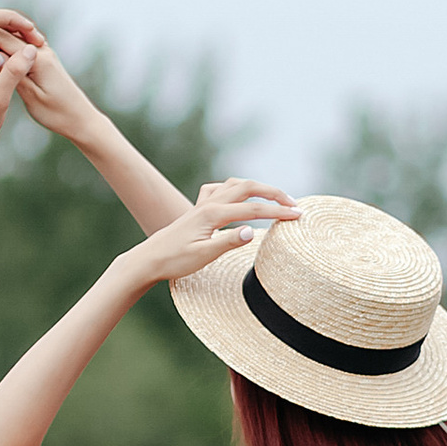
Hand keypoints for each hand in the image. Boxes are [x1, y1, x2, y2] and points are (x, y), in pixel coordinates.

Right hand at [0, 20, 101, 143]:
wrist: (81, 119)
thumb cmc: (57, 113)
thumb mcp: (33, 97)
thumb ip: (14, 74)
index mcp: (38, 59)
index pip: (4, 39)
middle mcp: (41, 52)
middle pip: (8, 32)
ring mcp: (43, 55)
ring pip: (13, 37)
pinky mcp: (42, 62)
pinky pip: (19, 46)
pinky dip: (3, 40)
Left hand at [131, 180, 298, 284]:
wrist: (148, 259)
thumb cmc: (174, 261)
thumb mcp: (203, 256)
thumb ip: (228, 242)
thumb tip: (253, 232)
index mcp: (213, 215)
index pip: (254, 210)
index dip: (278, 212)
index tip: (298, 216)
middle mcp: (209, 204)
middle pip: (249, 187)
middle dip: (274, 193)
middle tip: (294, 204)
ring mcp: (203, 204)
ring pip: (235, 184)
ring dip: (257, 187)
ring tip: (275, 197)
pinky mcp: (198, 210)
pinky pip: (219, 189)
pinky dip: (235, 188)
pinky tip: (238, 197)